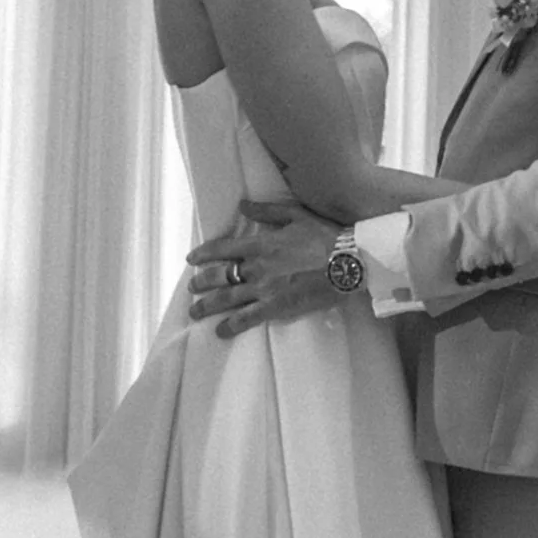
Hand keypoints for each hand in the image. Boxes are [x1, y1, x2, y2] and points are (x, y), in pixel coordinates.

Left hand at [187, 199, 342, 336]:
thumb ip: (267, 212)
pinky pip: (247, 319)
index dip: (204, 254)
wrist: (346, 262)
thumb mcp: (295, 215)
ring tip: (195, 312)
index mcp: (260, 244)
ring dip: (207, 306)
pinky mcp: (275, 307)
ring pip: (226, 298)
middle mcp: (256, 267)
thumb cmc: (325, 237)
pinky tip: (220, 331)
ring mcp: (263, 289)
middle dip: (201, 283)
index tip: (192, 259)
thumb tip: (243, 206)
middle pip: (219, 276)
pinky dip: (231, 326)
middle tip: (192, 288)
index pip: (223, 249)